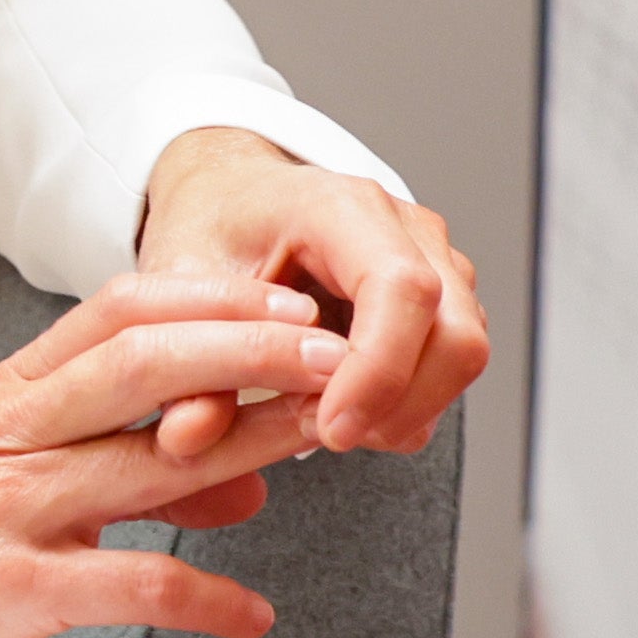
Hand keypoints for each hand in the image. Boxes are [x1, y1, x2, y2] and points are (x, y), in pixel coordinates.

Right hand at [0, 274, 355, 637]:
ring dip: (250, 444)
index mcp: (9, 397)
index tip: (292, 301)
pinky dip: (204, 598)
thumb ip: (130, 472)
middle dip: (248, 346)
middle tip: (337, 346)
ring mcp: (7, 508)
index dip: (209, 299)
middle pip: (138, 362)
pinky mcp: (9, 588)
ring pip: (145, 459)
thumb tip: (253, 483)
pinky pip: (128, 586)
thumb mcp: (18, 484)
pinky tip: (254, 616)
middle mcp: (8, 436)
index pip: (113, 314)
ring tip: (328, 437)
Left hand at [137, 126, 489, 458]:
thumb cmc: (212, 227)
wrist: (232, 201)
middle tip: (326, 436)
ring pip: (460, 356)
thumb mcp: (176, 276)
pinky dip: (406, 403)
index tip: (331, 425)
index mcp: (340, 207)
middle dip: (399, 405)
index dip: (378, 369)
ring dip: (404, 410)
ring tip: (323, 420)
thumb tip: (195, 430)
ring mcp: (435, 263)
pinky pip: (447, 366)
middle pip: (455, 333)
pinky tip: (343, 406)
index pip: (402, 288)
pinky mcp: (440, 301)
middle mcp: (406, 230)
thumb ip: (183, 348)